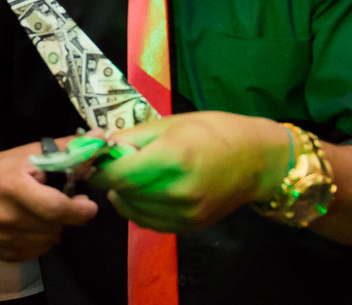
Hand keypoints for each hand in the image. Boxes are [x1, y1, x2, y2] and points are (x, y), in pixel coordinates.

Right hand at [0, 139, 99, 260]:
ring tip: (38, 210)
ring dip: (53, 225)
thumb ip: (65, 150)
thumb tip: (99, 139)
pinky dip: (42, 237)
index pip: (54, 207)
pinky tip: (29, 223)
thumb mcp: (27, 154)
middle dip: (65, 213)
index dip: (77, 209)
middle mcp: (6, 218)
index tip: (88, 204)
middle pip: (56, 224)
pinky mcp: (6, 255)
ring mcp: (5, 240)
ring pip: (51, 239)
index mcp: (11, 188)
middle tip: (60, 199)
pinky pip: (40, 250)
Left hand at [88, 112, 289, 232]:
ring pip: (132, 211)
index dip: (100, 169)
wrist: (257, 160)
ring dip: (124, 195)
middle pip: (123, 194)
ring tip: (131, 177)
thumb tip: (101, 145)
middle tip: (114, 164)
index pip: (118, 175)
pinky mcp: (190, 228)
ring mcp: (185, 214)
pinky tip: (145, 192)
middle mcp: (177, 192)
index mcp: (171, 159)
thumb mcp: (171, 123)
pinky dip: (139, 208)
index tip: (94, 161)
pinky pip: (150, 222)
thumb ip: (132, 137)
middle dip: (111, 180)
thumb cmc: (214, 131)